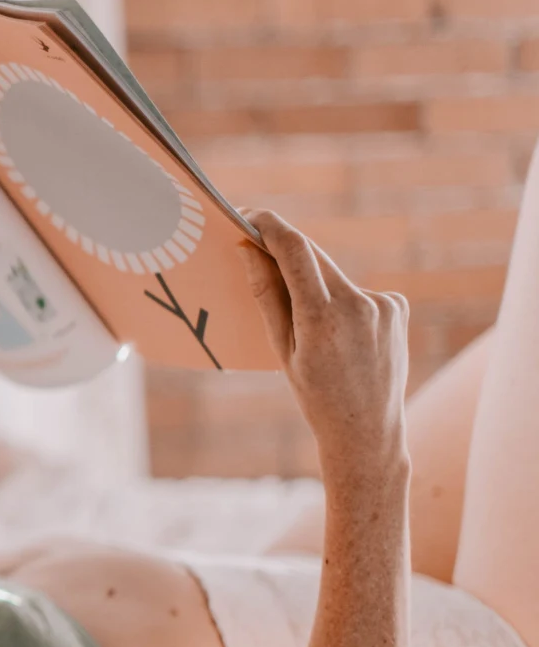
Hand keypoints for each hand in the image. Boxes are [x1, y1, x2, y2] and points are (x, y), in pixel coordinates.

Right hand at [240, 210, 409, 476]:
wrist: (367, 429)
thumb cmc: (315, 395)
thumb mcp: (282, 350)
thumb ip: (267, 296)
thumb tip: (250, 251)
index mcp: (321, 317)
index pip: (293, 250)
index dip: (270, 226)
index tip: (250, 217)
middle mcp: (357, 303)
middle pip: (312, 258)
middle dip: (285, 256)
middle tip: (260, 259)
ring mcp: (383, 303)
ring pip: (334, 276)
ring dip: (315, 286)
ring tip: (313, 333)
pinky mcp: (397, 306)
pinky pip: (357, 292)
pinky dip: (342, 303)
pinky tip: (344, 339)